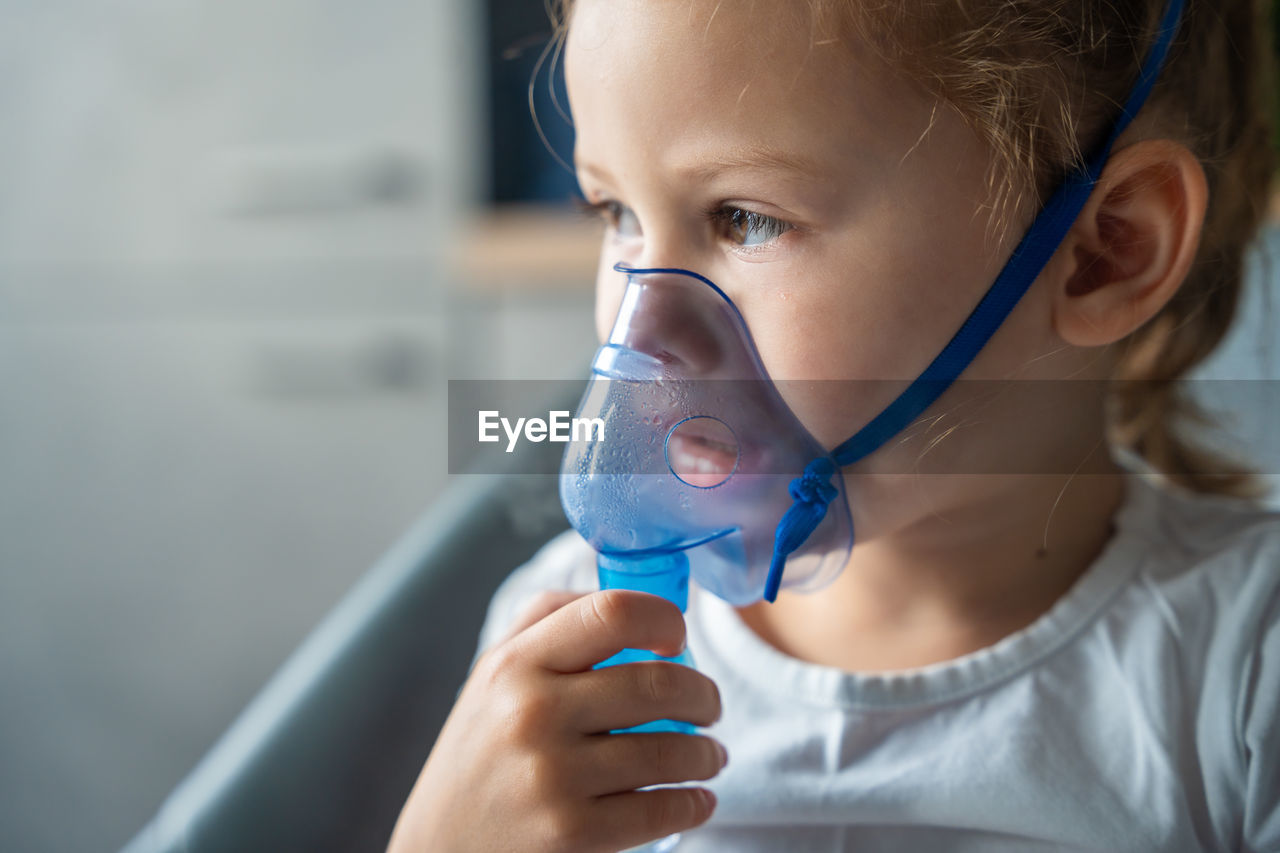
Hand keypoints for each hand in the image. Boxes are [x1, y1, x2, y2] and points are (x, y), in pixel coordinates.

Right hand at [386, 589, 726, 852]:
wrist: (439, 846)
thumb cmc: (480, 750)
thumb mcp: (493, 674)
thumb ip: (549, 620)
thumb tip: (629, 600)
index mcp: (516, 664)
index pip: (612, 613)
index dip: (663, 618)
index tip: (678, 637)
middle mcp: (532, 713)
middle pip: (657, 684)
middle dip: (704, 696)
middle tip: (710, 706)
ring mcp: (553, 777)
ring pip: (669, 751)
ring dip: (707, 753)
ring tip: (710, 755)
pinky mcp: (571, 834)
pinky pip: (659, 811)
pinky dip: (693, 803)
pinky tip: (696, 798)